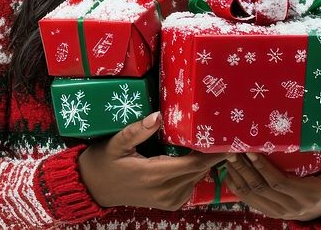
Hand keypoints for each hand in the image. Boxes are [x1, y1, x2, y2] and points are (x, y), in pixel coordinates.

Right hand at [77, 111, 230, 210]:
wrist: (93, 188)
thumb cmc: (103, 162)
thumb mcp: (116, 143)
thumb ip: (137, 130)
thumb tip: (158, 116)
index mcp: (153, 175)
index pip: (193, 165)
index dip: (212, 153)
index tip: (226, 139)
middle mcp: (164, 191)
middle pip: (199, 171)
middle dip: (211, 154)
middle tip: (219, 132)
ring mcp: (167, 200)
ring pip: (196, 178)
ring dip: (202, 162)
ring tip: (205, 141)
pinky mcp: (169, 204)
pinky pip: (190, 185)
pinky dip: (193, 172)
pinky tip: (187, 157)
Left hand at [223, 149, 320, 220]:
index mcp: (305, 196)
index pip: (279, 182)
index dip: (263, 167)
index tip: (251, 150)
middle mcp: (289, 206)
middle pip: (261, 187)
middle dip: (244, 168)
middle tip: (232, 149)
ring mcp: (277, 210)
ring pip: (252, 194)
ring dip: (237, 175)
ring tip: (228, 156)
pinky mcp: (269, 211)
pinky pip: (249, 200)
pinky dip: (237, 187)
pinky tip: (229, 172)